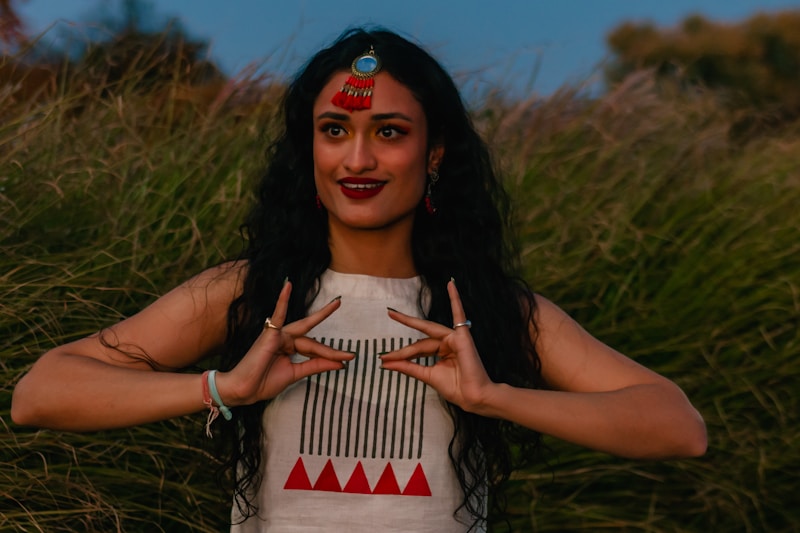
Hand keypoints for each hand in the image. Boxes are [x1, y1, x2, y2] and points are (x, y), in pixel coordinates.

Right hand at [216, 281, 353, 405]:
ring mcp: (277, 335)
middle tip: (349, 340)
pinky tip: (288, 286)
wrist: (244, 391)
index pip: (314, 350)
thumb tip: (340, 364)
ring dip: (321, 318)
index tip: (347, 361)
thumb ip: (316, 366)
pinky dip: (283, 300)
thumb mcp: (296, 374)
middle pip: (312, 341)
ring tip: (337, 304)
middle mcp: (285, 339)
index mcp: (289, 348)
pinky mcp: (270, 333)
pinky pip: (278, 314)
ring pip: (305, 332)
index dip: (331, 356)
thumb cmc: (263, 383)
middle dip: (330, 345)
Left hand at [380, 280, 496, 413]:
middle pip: (420, 343)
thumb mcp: (426, 375)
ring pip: (427, 334)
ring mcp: (455, 337)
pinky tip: (450, 285)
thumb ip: (408, 367)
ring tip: (393, 314)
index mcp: (441, 352)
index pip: (417, 350)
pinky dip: (455, 299)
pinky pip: (459, 314)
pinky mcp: (462, 335)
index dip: (400, 355)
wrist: (473, 396)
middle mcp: (447, 343)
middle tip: (387, 321)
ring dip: (409, 324)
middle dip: (402, 345)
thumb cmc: (456, 388)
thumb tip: (386, 363)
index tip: (384, 360)